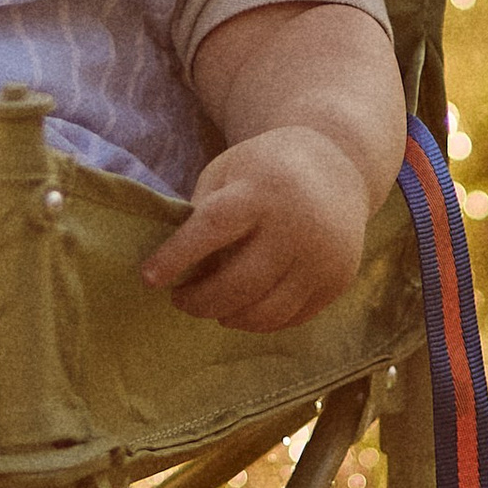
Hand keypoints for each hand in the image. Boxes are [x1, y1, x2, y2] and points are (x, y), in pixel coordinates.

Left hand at [139, 125, 369, 331]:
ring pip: (266, 312)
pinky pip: (291, 318)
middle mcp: (297, 225)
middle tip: (180, 300)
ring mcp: (323, 257)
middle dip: (200, 300)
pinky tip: (243, 310)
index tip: (149, 278)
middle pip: (240, 283)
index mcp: (262, 190)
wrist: (337, 165)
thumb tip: (175, 268)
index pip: (213, 228)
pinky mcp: (338, 280)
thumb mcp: (228, 172)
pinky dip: (260, 321)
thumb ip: (203, 213)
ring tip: (211, 307)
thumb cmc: (265, 170)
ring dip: (229, 317)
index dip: (177, 256)